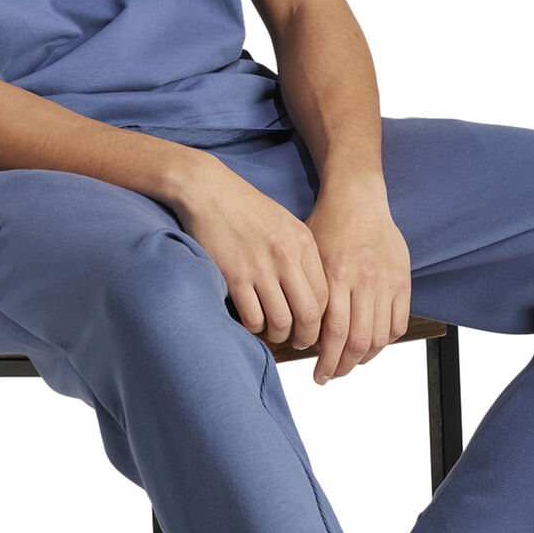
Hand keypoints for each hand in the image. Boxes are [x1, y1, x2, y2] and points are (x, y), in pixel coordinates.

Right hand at [172, 160, 329, 355]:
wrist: (208, 191)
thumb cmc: (245, 208)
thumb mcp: (285, 223)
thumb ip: (300, 254)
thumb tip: (311, 294)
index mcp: (303, 243)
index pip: (325, 295)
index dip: (323, 319)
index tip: (314, 327)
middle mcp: (286, 257)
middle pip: (309, 314)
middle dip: (306, 336)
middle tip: (298, 341)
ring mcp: (260, 267)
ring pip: (281, 321)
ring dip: (278, 334)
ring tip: (273, 333)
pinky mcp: (234, 276)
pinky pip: (252, 318)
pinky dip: (253, 328)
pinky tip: (251, 322)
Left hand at [301, 175, 410, 383]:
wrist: (358, 199)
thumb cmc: (326, 226)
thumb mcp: (307, 255)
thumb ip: (308, 293)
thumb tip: (300, 334)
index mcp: (336, 274)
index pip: (333, 333)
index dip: (326, 360)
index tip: (317, 373)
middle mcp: (363, 280)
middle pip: (357, 341)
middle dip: (342, 367)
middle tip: (330, 376)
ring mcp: (386, 281)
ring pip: (379, 337)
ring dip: (363, 359)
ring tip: (349, 365)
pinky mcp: (402, 281)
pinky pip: (398, 323)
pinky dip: (385, 342)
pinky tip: (370, 346)